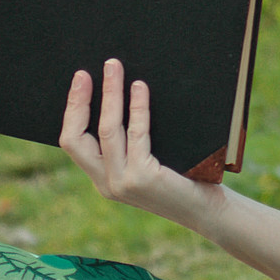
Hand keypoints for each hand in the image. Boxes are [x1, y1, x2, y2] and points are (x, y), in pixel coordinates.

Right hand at [59, 60, 217, 226]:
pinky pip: (137, 134)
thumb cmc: (182, 180)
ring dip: (110, 94)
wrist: (207, 211)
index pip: (72, 142)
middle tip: (88, 71)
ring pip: (107, 130)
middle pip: (76, 138)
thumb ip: (129, 145)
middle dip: (79, 100)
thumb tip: (121, 93)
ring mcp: (123, 183)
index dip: (73, 109)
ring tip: (114, 68)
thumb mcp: (145, 165)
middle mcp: (107, 184)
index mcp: (103, 179)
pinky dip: (137, 107)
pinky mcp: (144, 178)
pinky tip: (140, 88)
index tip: (80, 81)